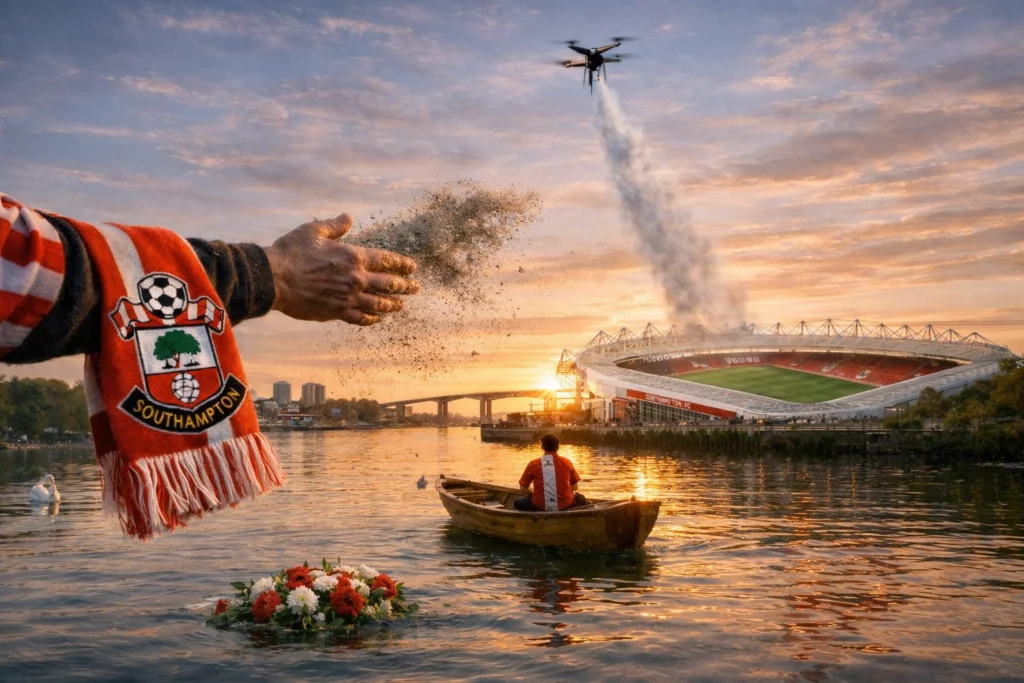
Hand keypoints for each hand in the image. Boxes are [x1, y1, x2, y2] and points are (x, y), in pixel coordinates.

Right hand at [263, 214, 419, 324]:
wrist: (273, 278)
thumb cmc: (292, 252)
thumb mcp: (314, 231)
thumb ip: (335, 226)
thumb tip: (348, 217)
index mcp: (354, 257)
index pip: (387, 261)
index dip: (402, 264)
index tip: (413, 267)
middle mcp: (356, 279)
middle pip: (389, 284)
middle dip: (405, 286)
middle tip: (416, 288)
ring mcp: (348, 298)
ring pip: (379, 304)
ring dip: (393, 305)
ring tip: (402, 305)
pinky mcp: (336, 313)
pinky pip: (360, 319)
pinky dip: (372, 319)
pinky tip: (377, 319)